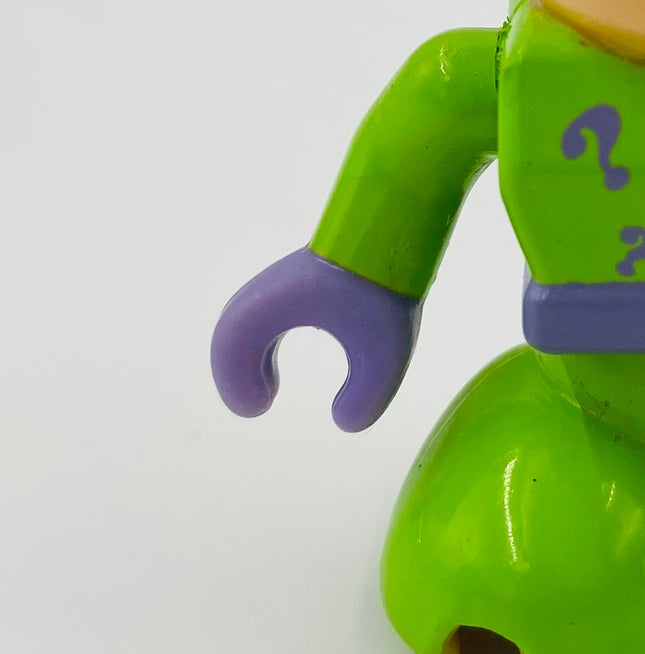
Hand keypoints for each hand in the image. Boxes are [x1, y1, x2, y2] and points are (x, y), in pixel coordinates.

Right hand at [211, 248, 420, 431]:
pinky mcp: (305, 272)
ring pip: (247, 317)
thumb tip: (346, 421)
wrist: (402, 231)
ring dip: (250, 354)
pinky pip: (266, 309)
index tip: (259, 408)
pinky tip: (280, 358)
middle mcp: (276, 285)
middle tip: (262, 401)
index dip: (235, 378)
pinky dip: (263, 338)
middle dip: (239, 368)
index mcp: (280, 301)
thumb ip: (365, 397)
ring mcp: (289, 276)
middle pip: (234, 326)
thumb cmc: (387, 291)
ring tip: (270, 386)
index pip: (233, 339)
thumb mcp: (385, 355)